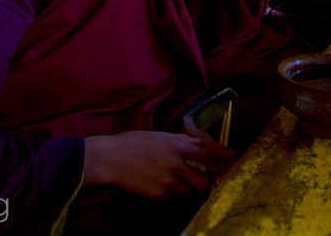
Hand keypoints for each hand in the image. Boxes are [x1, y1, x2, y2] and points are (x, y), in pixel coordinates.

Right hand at [83, 126, 233, 197]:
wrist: (110, 159)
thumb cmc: (134, 143)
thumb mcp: (160, 135)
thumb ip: (182, 140)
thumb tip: (199, 142)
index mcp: (176, 145)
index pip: (207, 154)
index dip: (216, 159)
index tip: (220, 161)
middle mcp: (175, 164)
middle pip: (203, 180)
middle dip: (203, 179)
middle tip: (197, 175)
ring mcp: (167, 182)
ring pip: (188, 190)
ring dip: (186, 185)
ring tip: (173, 176)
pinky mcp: (158, 194)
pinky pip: (173, 195)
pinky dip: (171, 190)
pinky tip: (159, 181)